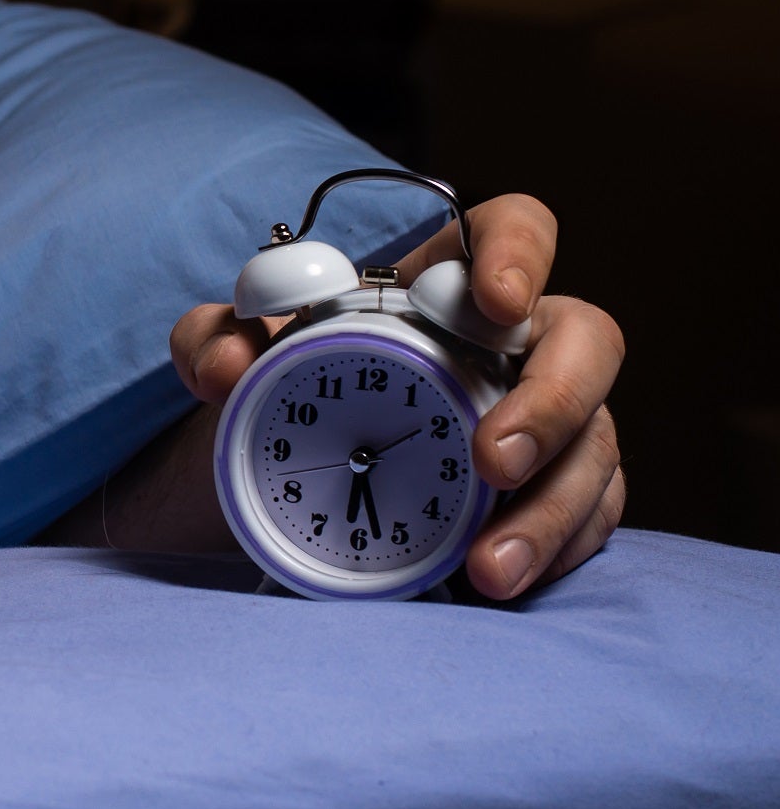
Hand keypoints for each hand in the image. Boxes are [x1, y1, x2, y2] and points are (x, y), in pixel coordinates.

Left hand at [172, 194, 625, 598]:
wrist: (291, 474)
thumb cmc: (286, 387)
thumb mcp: (233, 356)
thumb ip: (212, 338)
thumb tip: (226, 363)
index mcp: (446, 283)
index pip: (513, 228)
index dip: (522, 251)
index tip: (498, 302)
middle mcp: (517, 342)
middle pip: (589, 341)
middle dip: (554, 402)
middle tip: (492, 462)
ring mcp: (549, 415)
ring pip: (595, 442)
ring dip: (552, 509)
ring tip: (488, 568)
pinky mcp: (556, 485)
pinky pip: (592, 511)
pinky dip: (560, 547)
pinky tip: (511, 580)